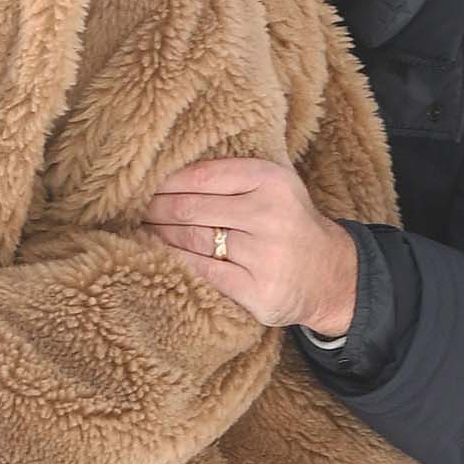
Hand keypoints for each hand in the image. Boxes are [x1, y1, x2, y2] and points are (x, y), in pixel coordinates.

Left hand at [142, 159, 357, 336]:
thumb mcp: (272, 188)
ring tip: (142, 230)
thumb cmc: (289, 225)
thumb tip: (165, 173)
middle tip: (133, 211)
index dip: (165, 183)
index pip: (202, 176)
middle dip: (155, 210)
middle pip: (191, 208)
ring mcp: (264, 255)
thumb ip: (231, 177)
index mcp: (271, 180)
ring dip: (159, 235)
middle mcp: (270, 214)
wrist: (330, 275)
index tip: (144, 187)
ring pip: (192, 240)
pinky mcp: (257, 290)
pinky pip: (202, 271)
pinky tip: (159, 256)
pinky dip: (175, 262)